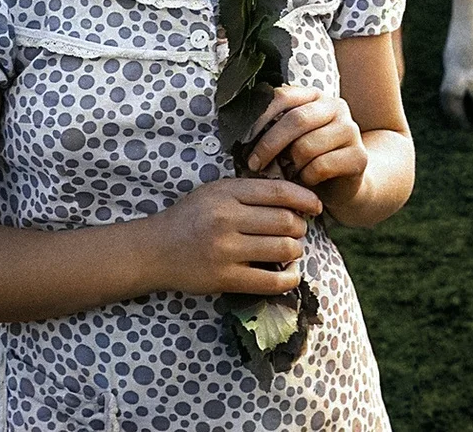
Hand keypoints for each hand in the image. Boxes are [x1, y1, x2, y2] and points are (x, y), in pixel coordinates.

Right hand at [153, 176, 321, 295]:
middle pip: (286, 221)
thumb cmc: (190, 217)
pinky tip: (289, 273)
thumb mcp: (215, 192)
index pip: (278, 192)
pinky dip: (289, 278)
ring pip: (283, 249)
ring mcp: (226, 250)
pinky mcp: (224, 278)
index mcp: (227, 192)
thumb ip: (249, 191)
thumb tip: (293, 197)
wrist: (155, 249)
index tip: (316, 206)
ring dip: (295, 251)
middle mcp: (227, 219)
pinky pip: (271, 281)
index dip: (305, 198)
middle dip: (300, 227)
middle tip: (297, 230)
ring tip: (290, 250)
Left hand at [246, 85, 369, 207]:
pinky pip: (321, 166)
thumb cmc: (308, 157)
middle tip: (254, 164)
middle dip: (269, 144)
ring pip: (307, 146)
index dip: (259, 117)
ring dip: (290, 165)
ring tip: (288, 172)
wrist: (343, 182)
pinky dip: (307, 178)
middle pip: (296, 120)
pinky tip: (306, 180)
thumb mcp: (289, 137)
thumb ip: (273, 127)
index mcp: (314, 96)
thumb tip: (240, 131)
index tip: (242, 138)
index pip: (282, 96)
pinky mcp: (359, 155)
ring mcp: (350, 130)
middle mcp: (335, 107)